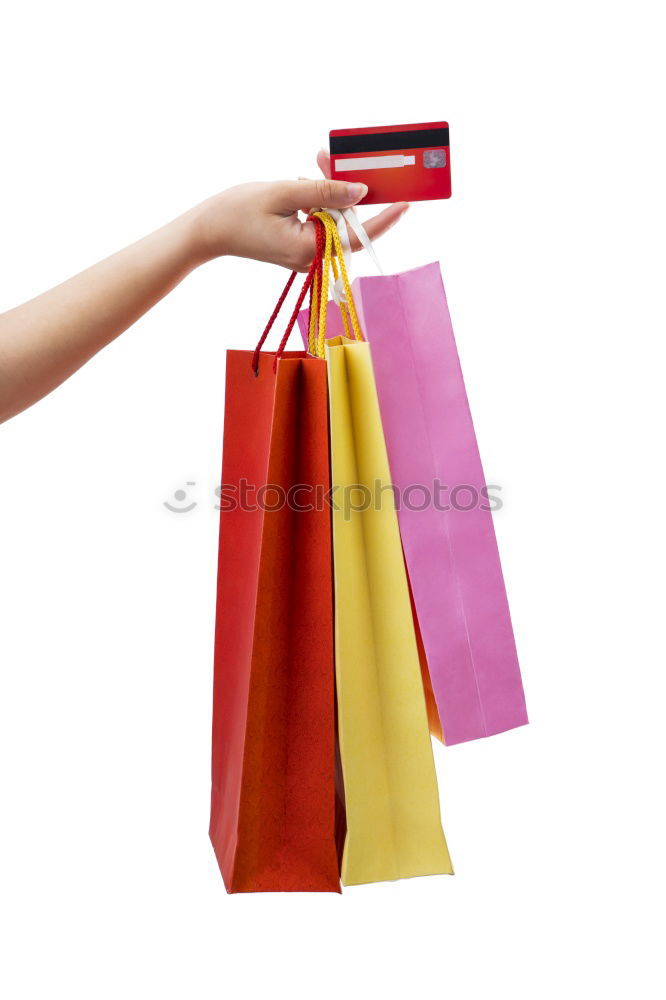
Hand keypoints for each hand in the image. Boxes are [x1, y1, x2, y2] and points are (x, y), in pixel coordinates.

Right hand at [191, 152, 408, 270]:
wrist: (208, 230)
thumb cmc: (238, 212)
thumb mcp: (284, 193)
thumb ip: (324, 192)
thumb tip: (360, 191)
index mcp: (310, 249)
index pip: (358, 235)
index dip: (385, 217)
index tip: (406, 202)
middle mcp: (312, 258)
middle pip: (345, 222)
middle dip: (343, 189)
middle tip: (328, 157)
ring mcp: (305, 255)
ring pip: (332, 219)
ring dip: (327, 191)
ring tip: (314, 163)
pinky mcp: (299, 247)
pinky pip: (319, 222)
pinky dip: (316, 201)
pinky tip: (303, 183)